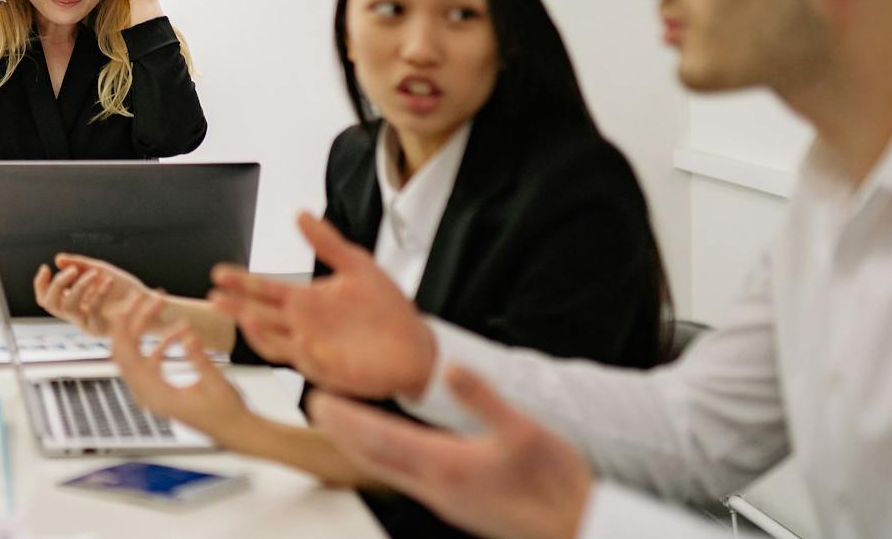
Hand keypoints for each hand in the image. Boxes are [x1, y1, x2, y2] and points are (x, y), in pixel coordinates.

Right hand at [33, 253, 149, 334]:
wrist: (148, 303)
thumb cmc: (125, 288)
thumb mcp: (100, 271)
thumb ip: (79, 265)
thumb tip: (57, 259)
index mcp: (73, 302)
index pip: (46, 298)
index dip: (40, 284)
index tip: (46, 267)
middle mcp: (76, 315)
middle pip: (50, 304)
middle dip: (57, 284)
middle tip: (72, 271)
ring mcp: (87, 323)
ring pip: (68, 307)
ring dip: (79, 286)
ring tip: (94, 273)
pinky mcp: (101, 328)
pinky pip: (92, 309)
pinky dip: (99, 292)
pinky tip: (108, 280)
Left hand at [109, 293, 251, 440]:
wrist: (234, 430)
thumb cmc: (227, 412)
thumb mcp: (216, 382)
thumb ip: (199, 359)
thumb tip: (188, 336)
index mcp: (158, 396)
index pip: (129, 359)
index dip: (122, 332)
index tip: (120, 309)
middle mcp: (149, 395)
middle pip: (126, 353)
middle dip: (131, 322)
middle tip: (139, 298)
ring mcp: (153, 393)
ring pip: (136, 354)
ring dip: (145, 329)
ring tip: (159, 305)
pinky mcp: (160, 389)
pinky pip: (149, 361)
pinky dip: (160, 343)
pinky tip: (178, 331)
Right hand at [210, 212, 437, 398]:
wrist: (416, 344)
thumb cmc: (386, 309)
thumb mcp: (356, 265)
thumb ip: (327, 243)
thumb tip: (301, 214)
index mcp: (306, 300)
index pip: (265, 289)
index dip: (242, 281)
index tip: (219, 272)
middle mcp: (302, 325)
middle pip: (260, 316)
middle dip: (236, 307)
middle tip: (215, 297)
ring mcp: (313, 350)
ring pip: (274, 343)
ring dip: (258, 332)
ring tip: (245, 316)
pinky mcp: (330, 371)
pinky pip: (307, 363)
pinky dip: (297, 352)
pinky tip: (297, 339)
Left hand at [308, 367, 592, 538]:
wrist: (576, 529)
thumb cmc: (555, 486)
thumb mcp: (524, 430)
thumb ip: (483, 399)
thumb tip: (451, 368)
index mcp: (445, 465)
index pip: (378, 438)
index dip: (345, 419)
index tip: (317, 400)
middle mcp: (436, 488)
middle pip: (372, 458)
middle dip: (341, 433)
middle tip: (316, 408)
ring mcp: (445, 501)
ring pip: (387, 472)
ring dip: (360, 448)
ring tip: (342, 428)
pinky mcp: (457, 507)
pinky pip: (406, 480)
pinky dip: (385, 460)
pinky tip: (391, 454)